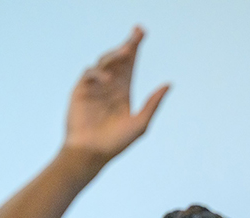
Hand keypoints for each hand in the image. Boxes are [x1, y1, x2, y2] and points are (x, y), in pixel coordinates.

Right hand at [63, 26, 169, 163]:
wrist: (92, 153)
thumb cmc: (116, 142)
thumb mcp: (140, 123)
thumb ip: (153, 103)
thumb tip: (169, 84)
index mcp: (123, 91)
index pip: (130, 65)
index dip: (135, 48)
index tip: (141, 32)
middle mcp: (109, 85)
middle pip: (118, 59)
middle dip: (128, 45)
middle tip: (138, 32)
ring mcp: (94, 87)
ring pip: (104, 62)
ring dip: (115, 55)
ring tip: (127, 52)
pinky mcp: (80, 90)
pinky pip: (89, 74)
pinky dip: (98, 73)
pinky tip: (108, 78)